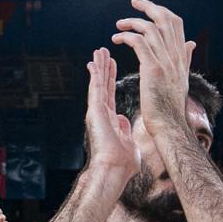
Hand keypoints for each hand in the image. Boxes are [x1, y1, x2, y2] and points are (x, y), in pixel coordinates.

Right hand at [83, 47, 137, 180]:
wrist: (114, 170)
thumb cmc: (122, 164)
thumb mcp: (127, 142)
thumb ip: (125, 130)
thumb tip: (125, 122)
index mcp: (109, 120)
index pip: (110, 94)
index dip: (111, 78)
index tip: (111, 65)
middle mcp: (100, 114)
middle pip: (102, 85)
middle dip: (103, 68)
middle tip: (103, 52)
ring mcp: (96, 112)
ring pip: (97, 84)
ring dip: (98, 67)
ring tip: (98, 51)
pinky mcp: (95, 111)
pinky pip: (95, 89)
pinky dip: (95, 75)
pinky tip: (94, 62)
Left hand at [111, 0, 196, 131]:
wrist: (169, 125)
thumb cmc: (170, 106)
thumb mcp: (180, 78)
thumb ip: (184, 58)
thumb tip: (191, 44)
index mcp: (180, 56)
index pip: (175, 23)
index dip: (162, 11)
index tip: (148, 7)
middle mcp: (175, 55)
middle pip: (166, 19)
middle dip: (149, 6)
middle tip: (134, 2)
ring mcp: (166, 61)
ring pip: (151, 28)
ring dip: (133, 22)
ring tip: (119, 26)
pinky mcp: (153, 68)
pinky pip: (139, 42)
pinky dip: (127, 36)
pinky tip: (117, 39)